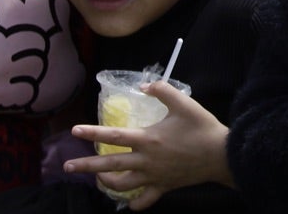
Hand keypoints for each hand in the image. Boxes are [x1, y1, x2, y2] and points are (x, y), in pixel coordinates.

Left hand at [65, 82, 230, 209]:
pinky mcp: (163, 187)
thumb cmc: (202, 128)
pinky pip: (144, 200)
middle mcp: (145, 160)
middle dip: (85, 167)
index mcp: (148, 139)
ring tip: (98, 179)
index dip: (92, 133)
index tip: (74, 131)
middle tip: (67, 168)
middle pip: (109, 165)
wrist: (221, 154)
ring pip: (122, 185)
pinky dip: (135, 203)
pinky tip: (130, 203)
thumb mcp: (184, 103)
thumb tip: (143, 85)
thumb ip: (162, 90)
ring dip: (106, 183)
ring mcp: (153, 176)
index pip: (113, 136)